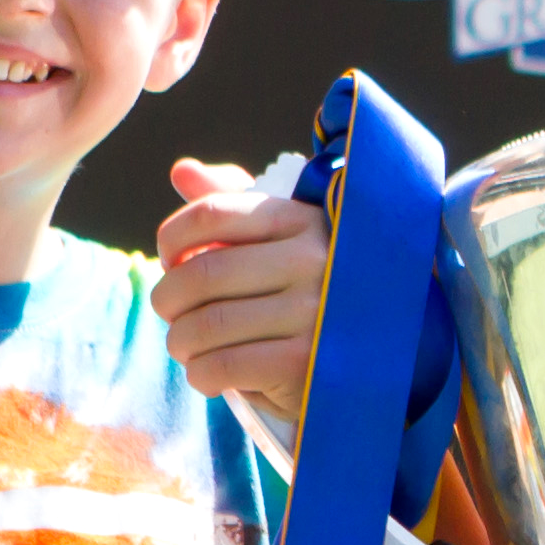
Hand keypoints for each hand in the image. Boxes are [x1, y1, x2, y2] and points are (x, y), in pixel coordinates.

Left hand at [157, 158, 325, 413]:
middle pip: (200, 274)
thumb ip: (232, 205)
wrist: (376, 361)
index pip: (212, 213)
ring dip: (180, 341)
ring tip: (187, 347)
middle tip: (172, 314)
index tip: (171, 261)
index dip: (172, 239)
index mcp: (302, 220)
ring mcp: (312, 313)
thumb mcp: (282, 241)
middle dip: (168, 299)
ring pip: (205, 325)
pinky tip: (210, 374)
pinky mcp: (304, 362)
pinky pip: (221, 366)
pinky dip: (200, 374)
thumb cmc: (310, 292)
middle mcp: (312, 261)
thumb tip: (181, 170)